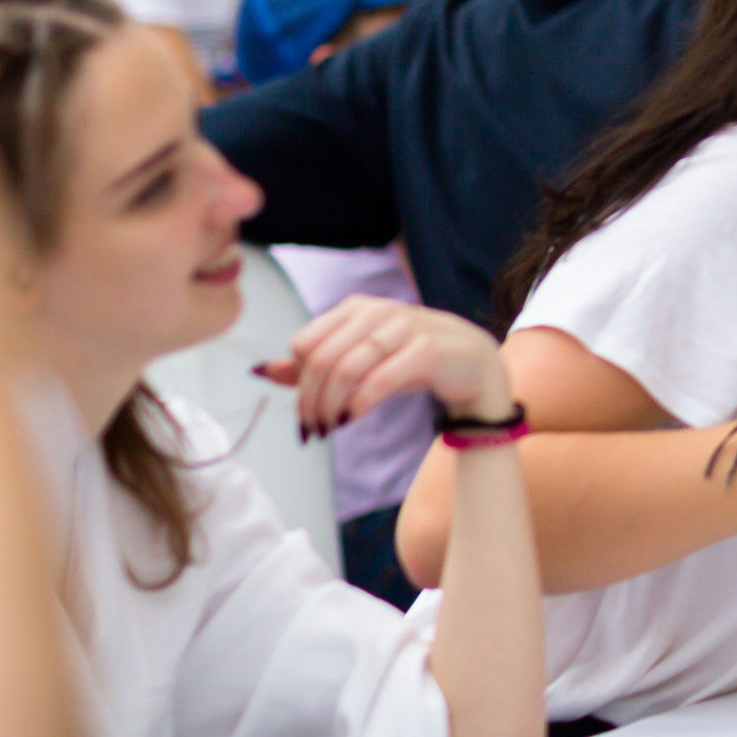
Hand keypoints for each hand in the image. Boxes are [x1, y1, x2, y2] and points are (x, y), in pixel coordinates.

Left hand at [258, 296, 512, 435]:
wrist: (474, 364)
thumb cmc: (413, 362)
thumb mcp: (361, 362)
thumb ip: (314, 366)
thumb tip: (262, 370)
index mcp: (357, 308)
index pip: (305, 343)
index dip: (297, 381)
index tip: (305, 410)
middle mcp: (378, 311)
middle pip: (321, 359)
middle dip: (310, 400)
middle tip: (313, 428)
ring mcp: (405, 326)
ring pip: (345, 368)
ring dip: (331, 406)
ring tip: (331, 427)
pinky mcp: (428, 348)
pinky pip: (379, 378)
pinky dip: (359, 403)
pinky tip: (354, 417)